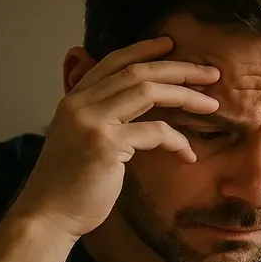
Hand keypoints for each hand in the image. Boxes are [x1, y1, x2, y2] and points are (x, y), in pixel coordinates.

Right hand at [11, 36, 220, 238]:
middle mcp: (80, 104)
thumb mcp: (82, 143)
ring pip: (148, 92)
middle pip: (137, 72)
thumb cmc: (70, 187)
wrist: (47, 216)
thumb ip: (102, 122)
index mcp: (74, 101)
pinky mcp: (105, 144)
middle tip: (211, 73)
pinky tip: (189, 154)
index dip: (143, 50)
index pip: (112, 63)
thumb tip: (133, 116)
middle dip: (178, 69)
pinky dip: (178, 141)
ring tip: (213, 104)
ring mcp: (91, 121)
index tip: (170, 44)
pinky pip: (155, 132)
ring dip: (186, 96)